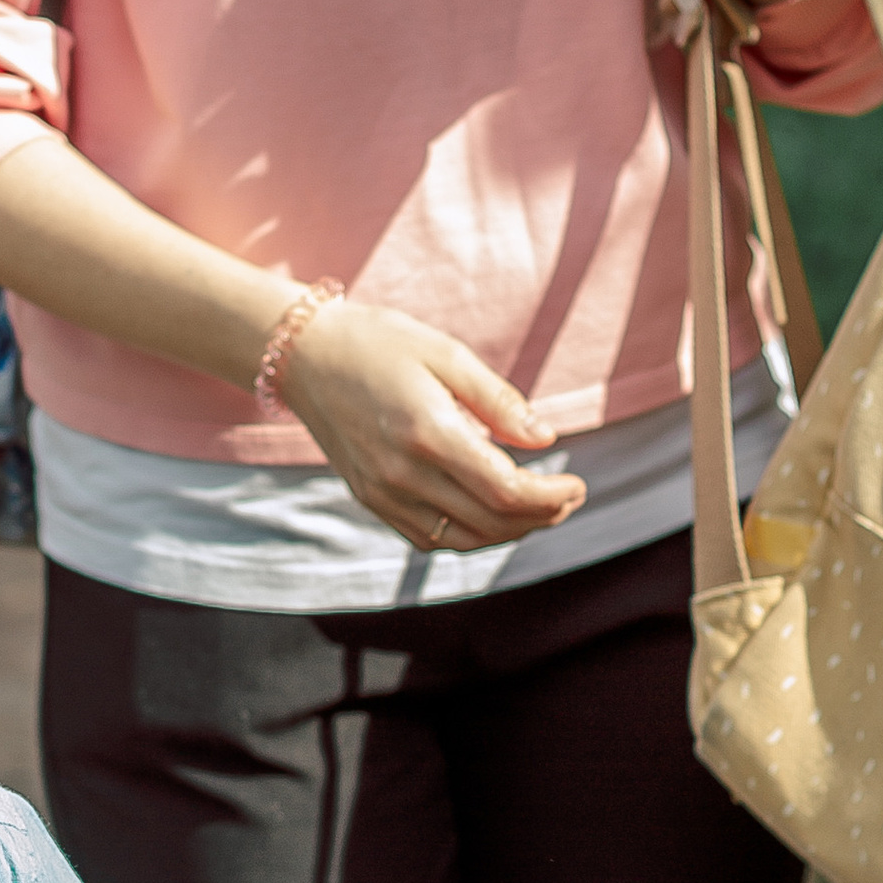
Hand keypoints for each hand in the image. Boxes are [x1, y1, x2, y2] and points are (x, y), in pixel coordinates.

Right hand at [278, 298, 586, 555]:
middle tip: (570, 497)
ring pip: (463, 539)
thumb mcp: (446, 354)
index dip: (550, 497)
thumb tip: (546, 438)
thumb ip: (499, 400)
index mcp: (427, 432)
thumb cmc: (380, 343)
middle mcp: (403, 473)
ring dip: (510, 532)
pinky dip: (470, 536)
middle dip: (541, 516)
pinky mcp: (371, 499)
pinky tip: (492, 515)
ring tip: (540, 510)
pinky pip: (429, 539)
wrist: (304, 358)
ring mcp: (383, 493)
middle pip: (490, 521)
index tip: (578, 484)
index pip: (504, 490)